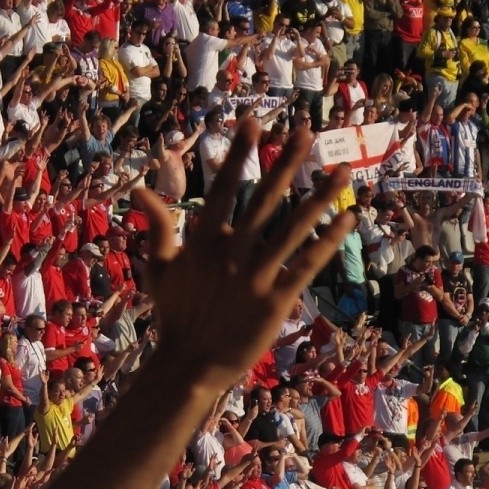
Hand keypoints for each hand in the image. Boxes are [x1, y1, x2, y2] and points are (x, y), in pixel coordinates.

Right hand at [129, 119, 351, 382]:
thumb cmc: (175, 314)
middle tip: (304, 132)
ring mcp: (256, 275)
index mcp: (204, 240)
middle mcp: (232, 252)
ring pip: (294, 227)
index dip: (239, 154)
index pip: (226, 186)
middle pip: (265, 198)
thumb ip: (158, 226)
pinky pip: (307, 265)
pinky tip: (348, 220)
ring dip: (320, 197)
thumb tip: (139, 190)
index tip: (253, 123)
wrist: (190, 365)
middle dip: (286, 163)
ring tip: (342, 169)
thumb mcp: (159, 267)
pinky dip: (328, 242)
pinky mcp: (276, 300)